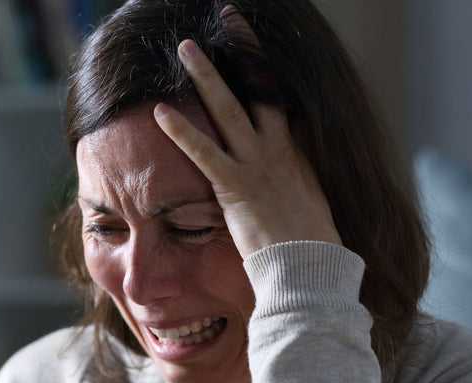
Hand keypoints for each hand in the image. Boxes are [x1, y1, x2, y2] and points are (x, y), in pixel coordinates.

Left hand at [152, 8, 340, 258]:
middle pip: (261, 86)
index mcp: (298, 151)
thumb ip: (299, 181)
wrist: (310, 268)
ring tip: (185, 47)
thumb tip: (293, 173)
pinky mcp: (234, 187)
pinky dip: (180, 131)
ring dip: (205, 75)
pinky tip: (159, 112)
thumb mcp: (312, 204)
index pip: (282, 98)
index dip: (267, 68)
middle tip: (229, 17)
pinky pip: (203, 152)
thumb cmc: (311, 245)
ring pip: (229, 108)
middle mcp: (279, 149)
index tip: (256, 45)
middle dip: (244, 49)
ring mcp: (257, 164)